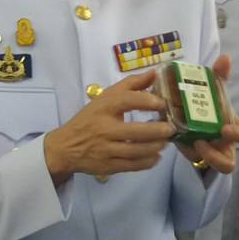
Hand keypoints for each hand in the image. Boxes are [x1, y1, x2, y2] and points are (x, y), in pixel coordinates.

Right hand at [43, 72, 176, 183]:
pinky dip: (147, 162)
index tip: (161, 103)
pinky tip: (156, 156)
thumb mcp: (105, 98)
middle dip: (158, 131)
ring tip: (166, 141)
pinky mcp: (108, 166)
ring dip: (155, 147)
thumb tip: (155, 73)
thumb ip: (131, 84)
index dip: (146, 101)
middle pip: (135, 132)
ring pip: (136, 151)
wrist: (66, 147)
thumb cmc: (90, 119)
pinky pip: (132, 166)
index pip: (126, 101)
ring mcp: (106, 150)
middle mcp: (104, 129)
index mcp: (103, 108)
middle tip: (171, 128)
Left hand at [175, 56, 238, 174]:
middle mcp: (224, 145)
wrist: (190, 117)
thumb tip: (225, 57)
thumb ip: (219, 76)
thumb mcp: (213, 91)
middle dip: (219, 155)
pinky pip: (195, 163)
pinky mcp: (195, 158)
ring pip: (217, 167)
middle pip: (230, 161)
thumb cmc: (208, 106)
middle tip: (202, 142)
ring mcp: (211, 155)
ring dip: (206, 158)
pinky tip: (177, 140)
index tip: (225, 128)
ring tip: (192, 143)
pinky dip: (188, 153)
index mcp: (232, 127)